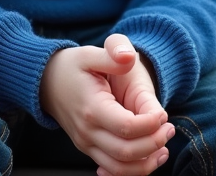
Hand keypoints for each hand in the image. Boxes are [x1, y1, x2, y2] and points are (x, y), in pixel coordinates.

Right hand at [40, 34, 173, 175]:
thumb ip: (113, 51)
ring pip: (120, 168)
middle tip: (169, 128)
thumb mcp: (91, 52)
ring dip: (147, 163)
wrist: (46, 82)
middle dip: (154, 143)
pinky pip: (113, 170)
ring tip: (164, 147)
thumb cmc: (72, 66)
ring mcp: (87, 144)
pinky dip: (133, 170)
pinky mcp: (89, 150)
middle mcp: (87, 132)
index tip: (163, 114)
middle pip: (126, 152)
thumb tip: (128, 57)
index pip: (127, 127)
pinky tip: (150, 158)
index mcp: (91, 108)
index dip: (150, 124)